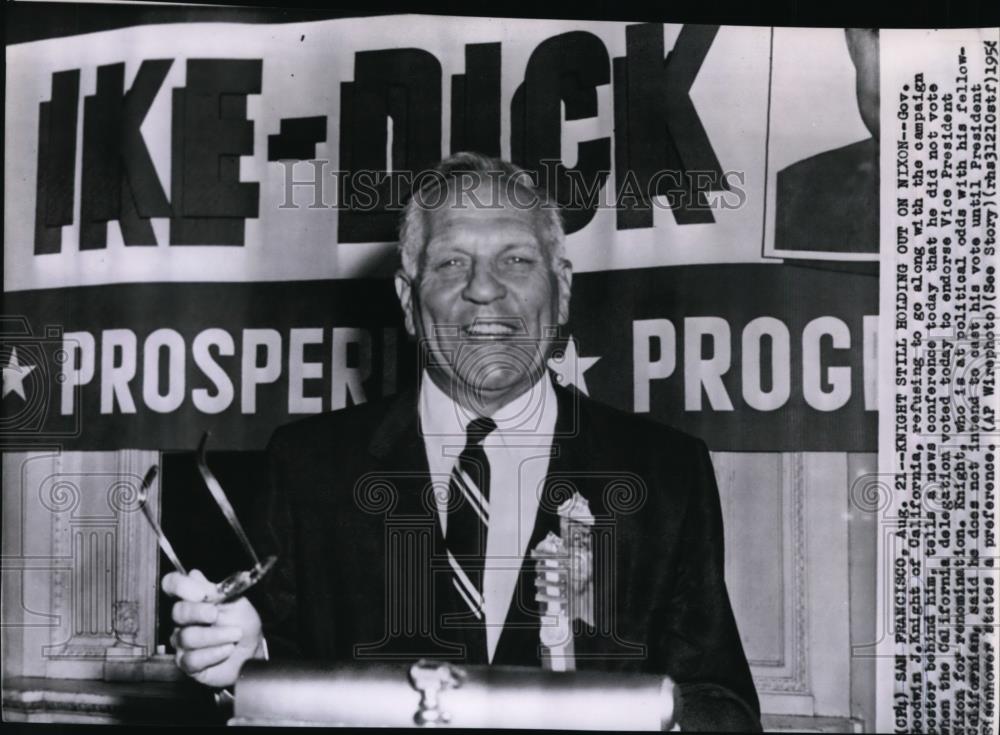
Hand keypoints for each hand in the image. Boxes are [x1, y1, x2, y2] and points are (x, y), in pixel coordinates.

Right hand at [161, 569, 264, 688]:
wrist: (253, 649)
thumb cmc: (243, 623)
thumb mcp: (236, 601)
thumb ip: (214, 590)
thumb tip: (194, 575)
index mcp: (194, 599)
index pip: (172, 585)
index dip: (180, 586)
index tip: (200, 593)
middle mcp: (184, 620)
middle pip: (178, 612)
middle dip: (199, 612)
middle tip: (216, 614)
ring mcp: (183, 642)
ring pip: (186, 637)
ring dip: (215, 635)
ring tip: (235, 634)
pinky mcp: (188, 664)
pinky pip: (191, 659)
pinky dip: (213, 653)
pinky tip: (227, 649)